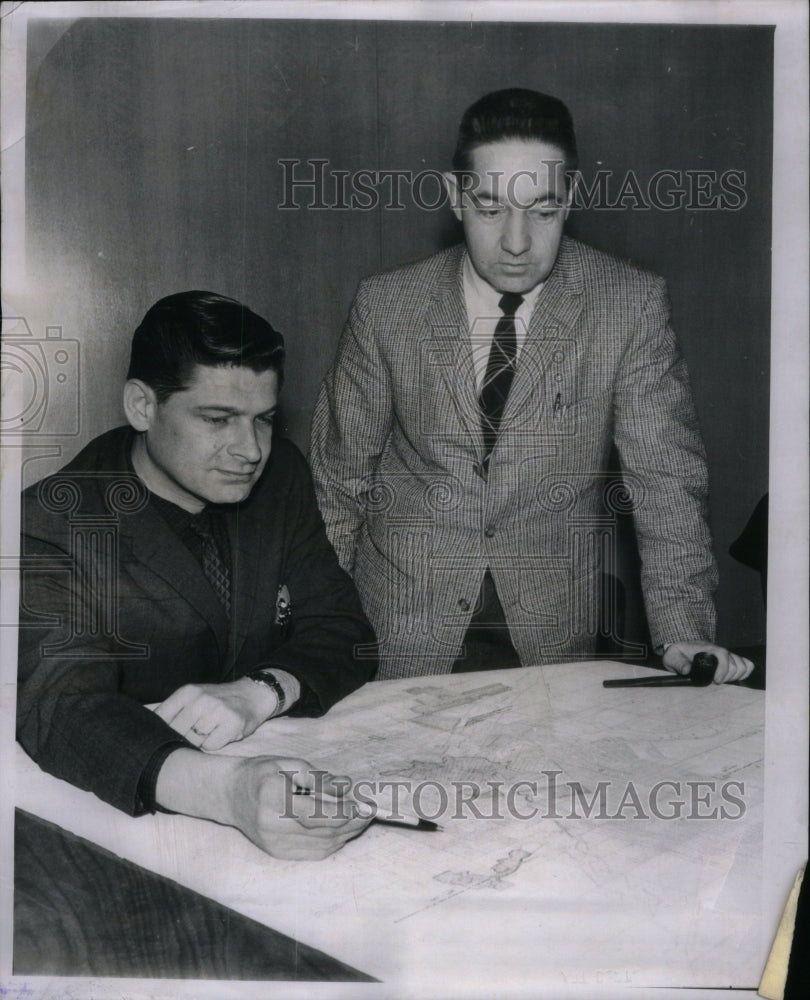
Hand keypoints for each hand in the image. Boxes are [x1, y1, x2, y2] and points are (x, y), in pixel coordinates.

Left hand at [153, 677, 278, 749]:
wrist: (252, 695)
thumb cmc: (217, 701)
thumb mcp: (193, 697)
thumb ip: (172, 710)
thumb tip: (146, 729)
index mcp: (187, 692)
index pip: (161, 718)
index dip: (159, 732)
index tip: (161, 738)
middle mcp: (200, 699)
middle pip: (176, 732)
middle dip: (181, 738)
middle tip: (192, 734)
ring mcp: (217, 711)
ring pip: (194, 741)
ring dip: (199, 742)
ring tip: (210, 731)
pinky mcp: (232, 723)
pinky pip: (211, 746)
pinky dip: (214, 744)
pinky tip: (221, 734)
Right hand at [228, 757, 371, 859]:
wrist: (229, 795)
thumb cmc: (260, 773)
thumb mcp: (287, 764)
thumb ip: (317, 777)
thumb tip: (346, 786)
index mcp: (273, 799)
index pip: (317, 813)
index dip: (345, 812)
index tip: (365, 805)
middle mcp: (272, 827)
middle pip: (323, 831)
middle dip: (352, 823)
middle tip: (371, 812)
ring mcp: (274, 845)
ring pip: (322, 845)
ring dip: (347, 834)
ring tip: (363, 820)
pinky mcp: (278, 854)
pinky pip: (313, 853)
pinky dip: (333, 843)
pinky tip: (345, 831)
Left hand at [663, 642, 753, 683]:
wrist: (679, 651)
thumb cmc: (676, 654)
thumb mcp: (672, 658)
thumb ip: (678, 663)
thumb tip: (687, 670)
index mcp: (706, 648)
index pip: (722, 654)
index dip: (723, 668)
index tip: (716, 680)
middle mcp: (717, 650)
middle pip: (735, 661)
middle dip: (729, 675)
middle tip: (717, 682)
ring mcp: (724, 655)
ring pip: (742, 663)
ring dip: (737, 675)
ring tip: (724, 680)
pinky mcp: (727, 660)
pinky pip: (744, 663)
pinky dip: (744, 672)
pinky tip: (735, 678)